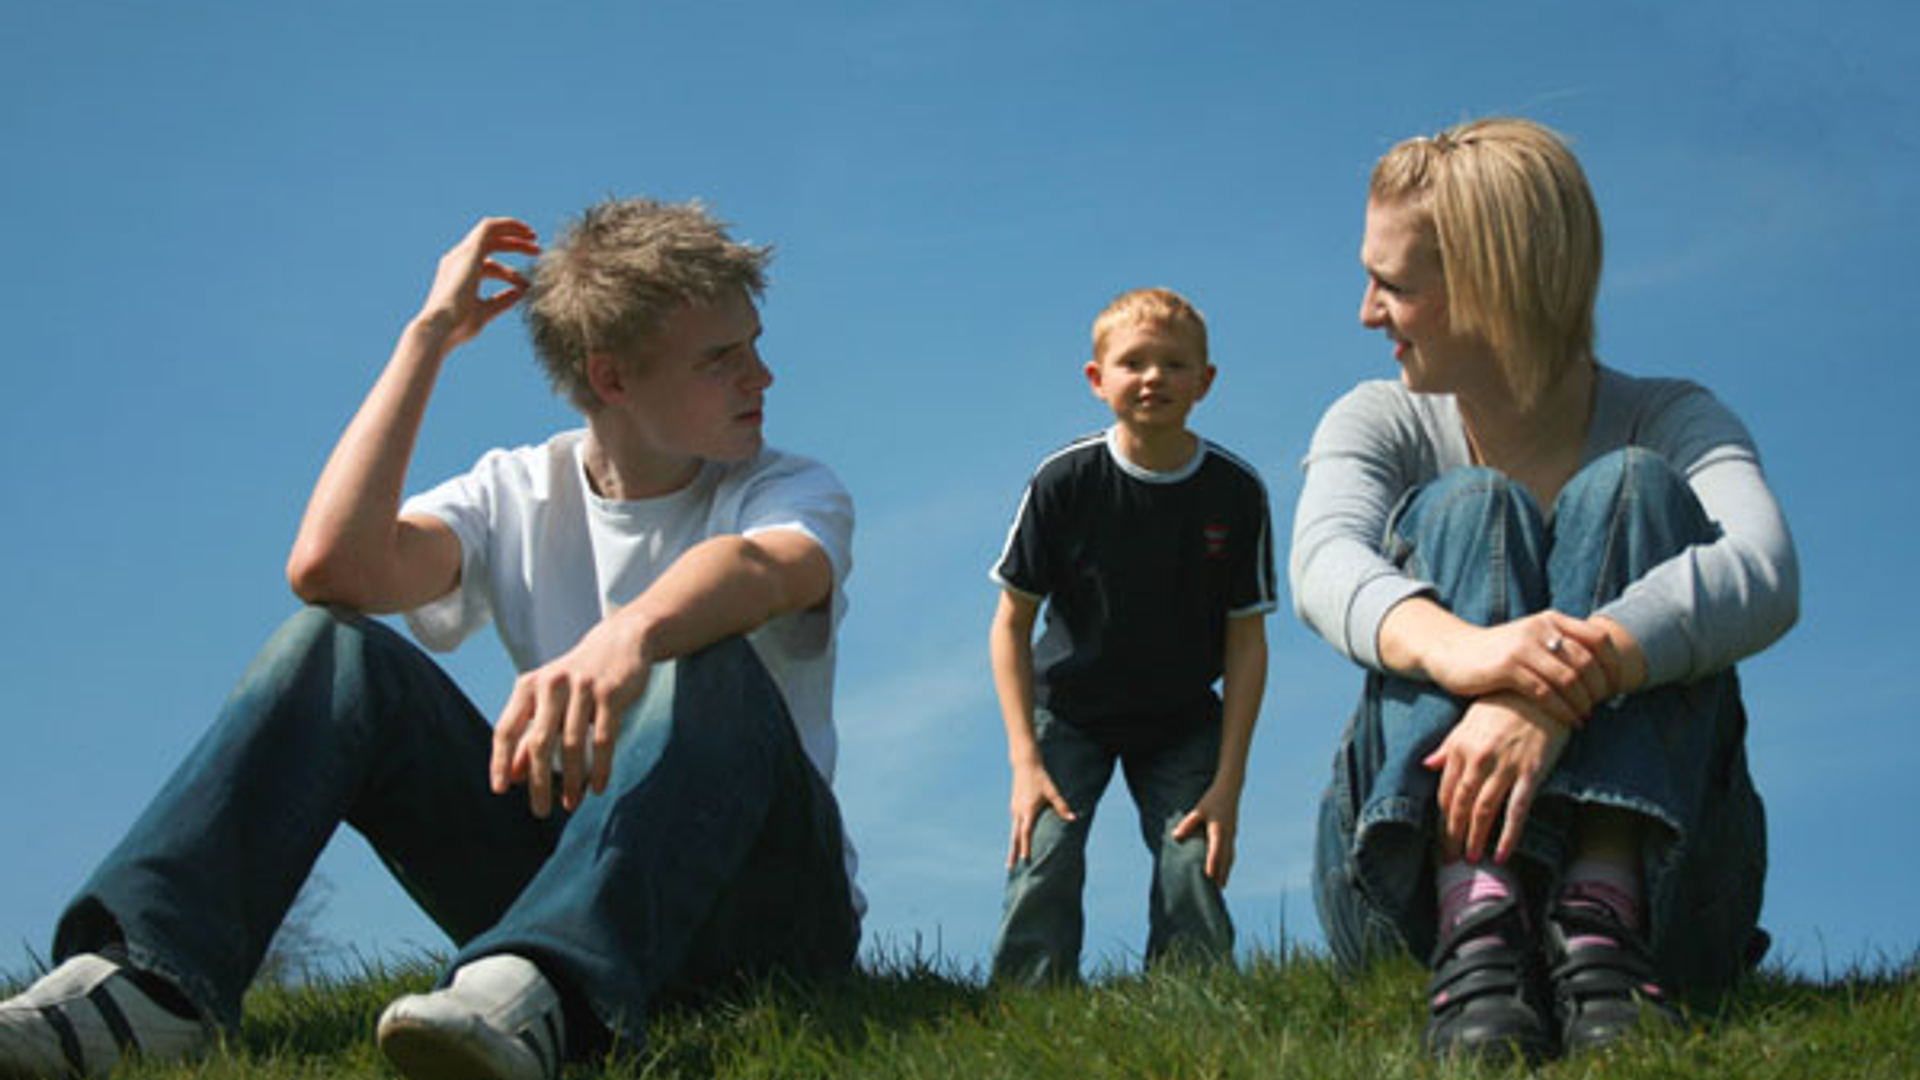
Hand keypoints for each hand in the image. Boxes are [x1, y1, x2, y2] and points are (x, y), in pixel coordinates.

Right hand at [418, 217, 539, 350]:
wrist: (440, 326)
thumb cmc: (458, 325)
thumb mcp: (486, 311)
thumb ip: (503, 300)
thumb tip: (521, 292)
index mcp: (460, 275)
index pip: (489, 266)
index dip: (510, 273)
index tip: (527, 283)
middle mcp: (458, 261)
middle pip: (490, 245)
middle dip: (514, 246)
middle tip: (537, 251)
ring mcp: (462, 254)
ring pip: (489, 232)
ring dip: (513, 232)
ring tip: (534, 239)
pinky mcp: (469, 251)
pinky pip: (488, 227)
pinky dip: (507, 225)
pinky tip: (524, 230)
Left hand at [491, 615, 649, 816]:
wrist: (620, 641)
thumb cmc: (577, 679)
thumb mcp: (548, 700)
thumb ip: (528, 734)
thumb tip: (511, 777)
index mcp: (529, 686)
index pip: (505, 728)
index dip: (500, 761)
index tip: (500, 789)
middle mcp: (551, 685)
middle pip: (539, 741)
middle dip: (538, 782)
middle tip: (540, 810)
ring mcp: (582, 688)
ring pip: (572, 744)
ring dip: (571, 780)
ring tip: (571, 803)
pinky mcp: (610, 693)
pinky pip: (603, 738)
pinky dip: (600, 767)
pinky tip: (598, 787)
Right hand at [1007, 760, 1074, 866]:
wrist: (1025, 764)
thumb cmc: (1040, 777)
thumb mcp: (1052, 791)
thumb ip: (1061, 806)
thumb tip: (1073, 818)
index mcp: (1027, 810)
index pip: (1026, 832)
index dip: (1025, 846)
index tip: (1025, 859)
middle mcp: (1018, 812)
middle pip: (1014, 837)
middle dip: (1012, 853)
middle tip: (1009, 868)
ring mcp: (1014, 809)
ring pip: (1013, 832)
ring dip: (1012, 846)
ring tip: (1011, 859)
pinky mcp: (1014, 806)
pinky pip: (1014, 825)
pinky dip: (1014, 835)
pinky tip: (1016, 842)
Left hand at [1170, 782, 1239, 886]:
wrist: (1230, 789)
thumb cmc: (1212, 799)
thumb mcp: (1198, 810)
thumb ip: (1187, 824)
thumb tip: (1175, 837)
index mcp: (1218, 830)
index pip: (1215, 851)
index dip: (1212, 865)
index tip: (1209, 877)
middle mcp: (1227, 835)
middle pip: (1225, 859)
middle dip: (1221, 875)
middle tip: (1216, 891)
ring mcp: (1232, 835)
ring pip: (1229, 857)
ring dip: (1226, 871)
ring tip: (1221, 886)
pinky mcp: (1232, 834)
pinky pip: (1231, 852)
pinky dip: (1228, 863)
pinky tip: (1224, 869)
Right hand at [1421, 611, 1623, 724]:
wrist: (1451, 651)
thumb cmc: (1497, 653)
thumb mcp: (1531, 640)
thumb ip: (1560, 646)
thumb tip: (1600, 669)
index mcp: (1551, 619)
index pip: (1598, 638)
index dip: (1613, 664)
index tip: (1615, 687)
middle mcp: (1540, 628)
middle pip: (1587, 661)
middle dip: (1599, 689)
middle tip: (1600, 707)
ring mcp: (1523, 647)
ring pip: (1569, 678)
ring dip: (1583, 703)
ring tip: (1585, 717)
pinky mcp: (1507, 667)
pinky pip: (1545, 693)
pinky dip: (1563, 710)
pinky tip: (1568, 721)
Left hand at [1422, 691, 1571, 863]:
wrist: (1540, 691)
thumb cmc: (1503, 704)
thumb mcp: (1468, 721)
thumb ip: (1448, 746)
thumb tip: (1427, 765)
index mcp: (1458, 747)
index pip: (1445, 792)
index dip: (1442, 818)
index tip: (1440, 838)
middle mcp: (1477, 759)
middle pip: (1460, 806)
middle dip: (1452, 835)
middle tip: (1449, 858)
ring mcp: (1505, 766)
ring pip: (1483, 811)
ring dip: (1475, 839)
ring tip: (1471, 859)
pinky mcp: (1531, 772)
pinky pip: (1516, 810)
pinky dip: (1508, 835)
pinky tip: (1502, 854)